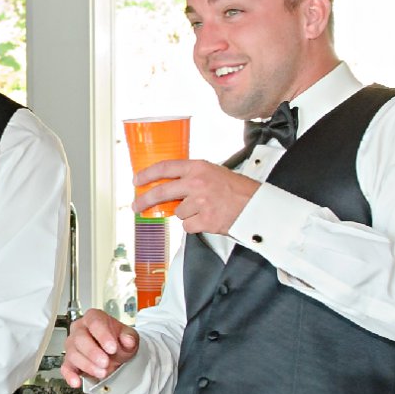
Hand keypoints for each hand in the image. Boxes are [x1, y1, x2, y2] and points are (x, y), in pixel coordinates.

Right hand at [60, 309, 137, 386]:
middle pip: (80, 338)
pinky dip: (70, 376)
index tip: (112, 348)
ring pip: (73, 354)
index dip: (103, 335)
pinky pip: (66, 368)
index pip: (94, 323)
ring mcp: (72, 345)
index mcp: (93, 318)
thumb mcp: (128, 336)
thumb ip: (129, 337)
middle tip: (105, 362)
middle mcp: (79, 329)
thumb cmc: (117, 340)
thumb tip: (128, 340)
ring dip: (87, 365)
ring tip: (102, 372)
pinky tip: (77, 381)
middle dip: (93, 352)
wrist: (114, 353)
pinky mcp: (70, 361)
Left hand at [132, 158, 260, 234]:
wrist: (257, 206)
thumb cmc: (238, 190)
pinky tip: (209, 219)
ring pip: (178, 212)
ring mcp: (200, 202)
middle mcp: (197, 183)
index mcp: (198, 168)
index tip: (137, 181)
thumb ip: (192, 177)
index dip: (147, 174)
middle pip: (161, 192)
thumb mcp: (214, 173)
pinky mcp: (204, 220)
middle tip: (137, 206)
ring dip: (187, 214)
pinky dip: (196, 225)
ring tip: (205, 209)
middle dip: (144, 200)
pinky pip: (188, 226)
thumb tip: (170, 187)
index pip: (165, 167)